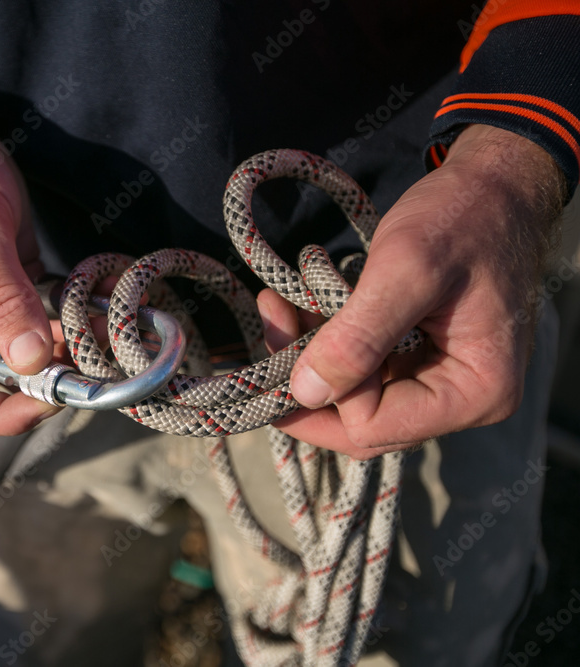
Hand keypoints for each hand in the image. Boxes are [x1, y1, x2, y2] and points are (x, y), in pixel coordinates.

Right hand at [0, 7, 57, 434]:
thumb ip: (3, 298)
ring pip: (30, 351)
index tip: (49, 401)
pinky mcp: (12, 284)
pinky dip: (72, 314)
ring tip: (103, 326)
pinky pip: (44, 315)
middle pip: (0, 383)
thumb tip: (30, 362)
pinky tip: (98, 300)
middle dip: (47, 381)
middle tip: (92, 362)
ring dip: (67, 346)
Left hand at [260, 125, 564, 458]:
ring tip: (281, 304)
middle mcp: (464, 401)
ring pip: (355, 399)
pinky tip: (303, 306)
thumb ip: (358, 337)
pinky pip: (364, 372)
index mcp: (476, 392)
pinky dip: (328, 343)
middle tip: (272, 319)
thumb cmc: (463, 217)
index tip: (295, 326)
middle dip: (306, 378)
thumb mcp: (407, 269)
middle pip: (362, 424)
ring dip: (310, 357)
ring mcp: (442, 383)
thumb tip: (306, 392)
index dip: (327, 389)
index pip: (375, 425)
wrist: (496, 184)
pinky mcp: (422, 361)